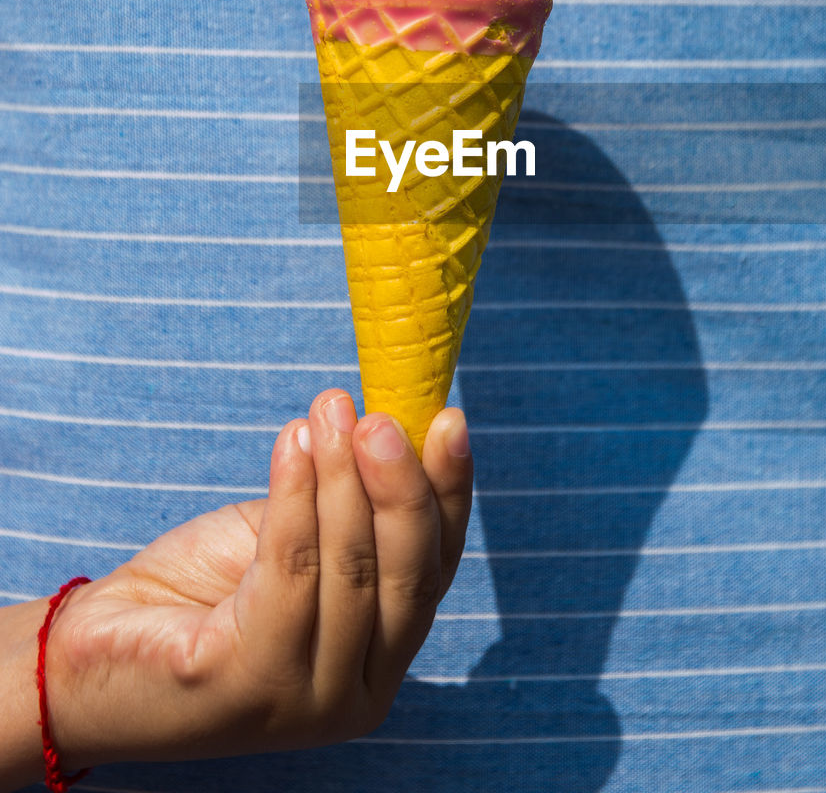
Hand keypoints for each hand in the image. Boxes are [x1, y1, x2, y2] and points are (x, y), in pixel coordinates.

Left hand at [42, 391, 472, 768]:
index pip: (435, 568)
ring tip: (328, 410)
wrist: (90, 654)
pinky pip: (287, 571)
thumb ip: (345, 511)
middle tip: (382, 415)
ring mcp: (307, 701)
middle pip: (406, 576)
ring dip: (341, 476)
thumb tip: (390, 423)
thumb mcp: (293, 542)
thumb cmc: (198, 592)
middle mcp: (359, 694)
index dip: (448, 491)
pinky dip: (294, 497)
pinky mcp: (249, 685)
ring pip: (348, 569)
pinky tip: (291, 443)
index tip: (449, 420)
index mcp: (380, 659)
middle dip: (400, 485)